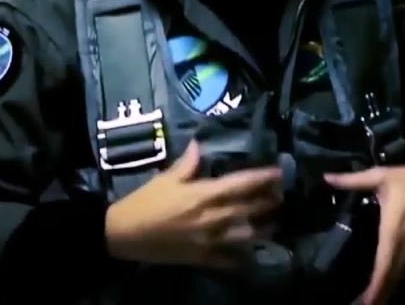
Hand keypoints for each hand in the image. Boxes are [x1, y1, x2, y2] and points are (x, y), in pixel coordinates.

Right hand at [105, 140, 282, 266]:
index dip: (261, 178)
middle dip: (267, 202)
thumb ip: (187, 164)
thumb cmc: (144, 203)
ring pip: (243, 236)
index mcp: (202, 195)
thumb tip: (199, 145)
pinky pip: (224, 260)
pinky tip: (249, 257)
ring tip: (274, 224)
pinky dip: (238, 259)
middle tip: (282, 195)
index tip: (278, 172)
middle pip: (247, 209)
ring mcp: (207, 240)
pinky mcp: (199, 257)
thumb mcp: (165, 179)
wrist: (122, 235)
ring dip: (261, 229)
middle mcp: (210, 217)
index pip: (239, 184)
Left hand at [325, 160, 404, 304]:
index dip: (375, 287)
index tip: (364, 303)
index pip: (383, 267)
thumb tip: (327, 178)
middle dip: (378, 295)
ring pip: (401, 275)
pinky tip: (386, 280)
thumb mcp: (381, 176)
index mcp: (393, 232)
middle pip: (392, 278)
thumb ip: (352, 180)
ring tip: (370, 300)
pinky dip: (396, 278)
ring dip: (387, 288)